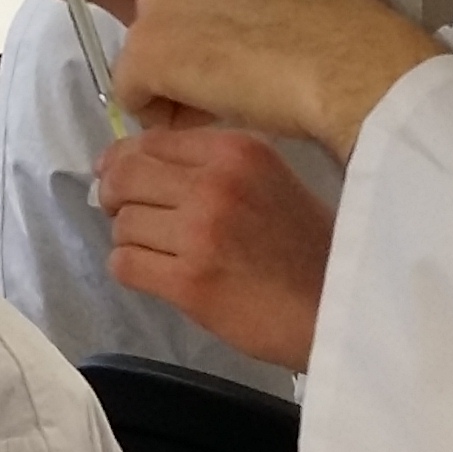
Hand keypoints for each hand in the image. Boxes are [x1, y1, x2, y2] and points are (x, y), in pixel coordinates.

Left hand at [100, 128, 334, 369]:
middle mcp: (214, 183)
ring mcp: (200, 233)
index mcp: (237, 150)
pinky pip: (126, 264)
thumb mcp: (270, 179)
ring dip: (131, 239)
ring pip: (122, 224)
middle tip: (125, 215)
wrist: (338, 309)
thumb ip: (210, 167)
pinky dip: (131, 269)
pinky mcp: (189, 282)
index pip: (150, 142)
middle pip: (125, 177)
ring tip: (160, 252)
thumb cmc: (309, 246)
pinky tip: (158, 275)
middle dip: (114, 197)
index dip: (124, 161)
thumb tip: (130, 161)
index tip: (122, 179)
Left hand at [113, 0, 444, 157]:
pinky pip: (134, 91)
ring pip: (150, 50)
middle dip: (192, 39)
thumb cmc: (349, 9)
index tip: (244, 33)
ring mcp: (154, 3)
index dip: (214, 7)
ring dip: (180, 77)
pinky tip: (204, 120)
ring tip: (228, 100)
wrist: (348, 60)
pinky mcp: (145, 55)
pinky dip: (163, 112)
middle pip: (165, 8)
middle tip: (236, 69)